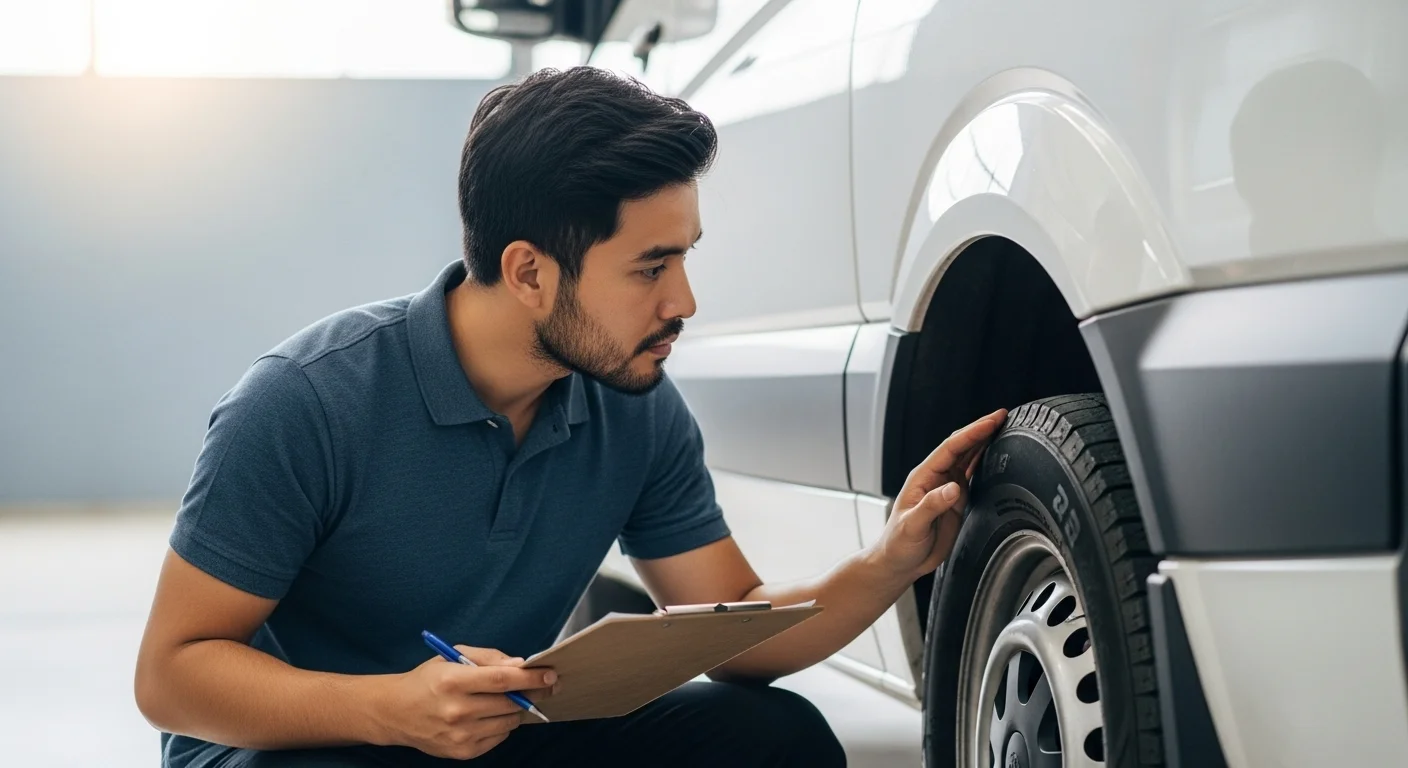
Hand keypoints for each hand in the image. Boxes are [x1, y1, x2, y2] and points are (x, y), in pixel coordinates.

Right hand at [376, 645, 556, 759]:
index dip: (530, 678)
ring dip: (516, 710)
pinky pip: (498, 738)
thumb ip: (488, 658)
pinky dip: (502, 726)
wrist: (396, 712)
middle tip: (543, 686)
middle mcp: (457, 710)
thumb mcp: (453, 656)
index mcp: (453, 681)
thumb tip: (520, 665)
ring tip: (507, 700)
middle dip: (532, 694)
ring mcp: (460, 735)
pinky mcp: (462, 752)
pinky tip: (490, 715)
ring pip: (508, 723)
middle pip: (510, 703)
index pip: (502, 680)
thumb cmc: (428, 679)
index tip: (550, 675)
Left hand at [871, 409, 1007, 583]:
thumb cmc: (898, 544)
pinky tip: (995, 455)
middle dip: (981, 430)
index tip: (991, 421)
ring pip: (967, 458)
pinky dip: (984, 462)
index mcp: (923, 477)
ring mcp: (946, 488)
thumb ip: (931, 506)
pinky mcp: (954, 501)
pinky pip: (971, 476)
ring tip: (1003, 428)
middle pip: (961, 447)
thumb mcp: (912, 526)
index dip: (972, 432)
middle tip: (1002, 416)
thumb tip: (953, 488)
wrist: (899, 562)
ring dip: (984, 442)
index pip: (951, 448)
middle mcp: (936, 478)